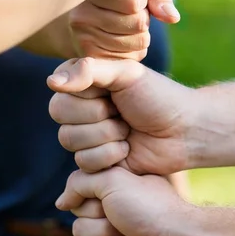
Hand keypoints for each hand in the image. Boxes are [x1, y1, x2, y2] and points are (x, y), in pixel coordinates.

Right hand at [48, 57, 195, 174]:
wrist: (184, 131)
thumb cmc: (158, 97)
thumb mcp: (127, 74)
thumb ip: (89, 71)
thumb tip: (51, 82)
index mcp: (85, 81)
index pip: (61, 91)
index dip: (88, 98)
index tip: (115, 95)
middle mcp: (81, 106)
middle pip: (60, 116)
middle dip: (97, 118)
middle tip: (122, 114)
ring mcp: (87, 133)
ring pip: (69, 141)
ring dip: (105, 138)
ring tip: (127, 132)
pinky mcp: (96, 160)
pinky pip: (83, 163)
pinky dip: (109, 156)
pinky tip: (127, 150)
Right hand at [56, 167, 194, 235]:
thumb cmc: (148, 205)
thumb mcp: (111, 178)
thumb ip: (79, 182)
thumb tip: (60, 202)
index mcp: (115, 185)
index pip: (81, 185)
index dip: (88, 189)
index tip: (106, 188)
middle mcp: (113, 208)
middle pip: (77, 209)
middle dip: (97, 211)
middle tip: (120, 212)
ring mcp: (112, 233)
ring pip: (80, 232)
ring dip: (104, 231)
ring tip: (127, 233)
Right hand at [69, 0, 179, 61]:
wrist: (82, 19)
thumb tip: (173, 18)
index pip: (136, 1)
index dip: (142, 0)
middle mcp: (82, 13)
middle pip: (139, 22)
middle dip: (143, 20)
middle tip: (128, 15)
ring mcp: (83, 37)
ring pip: (139, 42)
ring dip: (141, 37)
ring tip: (125, 28)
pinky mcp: (90, 57)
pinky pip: (131, 58)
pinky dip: (134, 52)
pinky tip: (120, 42)